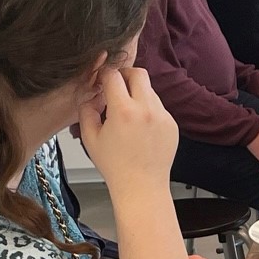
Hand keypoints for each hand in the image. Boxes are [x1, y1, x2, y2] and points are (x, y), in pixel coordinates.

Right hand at [81, 65, 177, 185]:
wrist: (142, 185)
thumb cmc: (115, 166)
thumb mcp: (90, 138)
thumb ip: (86, 110)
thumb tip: (90, 94)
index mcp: (123, 111)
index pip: (114, 75)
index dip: (104, 74)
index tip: (101, 80)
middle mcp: (146, 109)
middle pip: (138, 73)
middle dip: (125, 75)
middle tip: (117, 86)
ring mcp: (162, 116)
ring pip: (150, 90)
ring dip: (137, 94)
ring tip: (127, 114)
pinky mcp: (172, 124)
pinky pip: (159, 107)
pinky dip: (148, 110)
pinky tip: (140, 128)